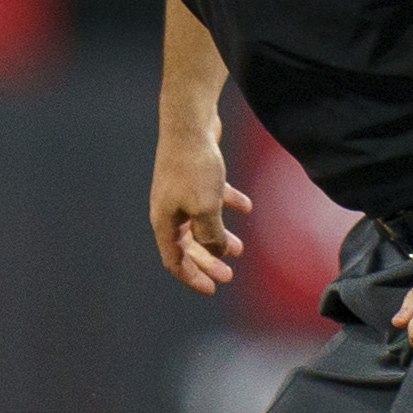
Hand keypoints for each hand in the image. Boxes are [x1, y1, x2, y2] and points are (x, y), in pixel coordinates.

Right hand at [151, 132, 253, 294]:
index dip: (193, 277)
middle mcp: (169, 210)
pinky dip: (228, 205)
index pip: (174, 261)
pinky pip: (210, 198)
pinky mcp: (194, 176)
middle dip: (209, 261)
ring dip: (219, 237)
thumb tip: (217, 251)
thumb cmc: (195, 169)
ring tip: (240, 248)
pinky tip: (247, 207)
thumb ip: (211, 236)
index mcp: (165, 222)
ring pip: (200, 223)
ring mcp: (180, 192)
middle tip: (229, 275)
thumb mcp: (206, 210)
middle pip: (188, 246)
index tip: (212, 289)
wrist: (190, 124)